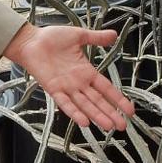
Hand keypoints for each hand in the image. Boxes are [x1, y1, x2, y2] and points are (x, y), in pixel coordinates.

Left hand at [3, 24, 135, 131]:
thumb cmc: (52, 38)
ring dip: (97, 116)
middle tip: (123, 127)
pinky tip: (84, 122)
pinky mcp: (53, 89)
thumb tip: (114, 35)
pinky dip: (74, 112)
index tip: (129, 110)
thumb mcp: (79, 36)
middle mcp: (78, 83)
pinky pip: (65, 103)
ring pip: (85, 105)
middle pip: (98, 101)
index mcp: (86, 72)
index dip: (118, 99)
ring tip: (109, 127)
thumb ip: (96, 38)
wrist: (31, 40)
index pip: (106, 88)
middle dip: (111, 113)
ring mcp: (66, 88)